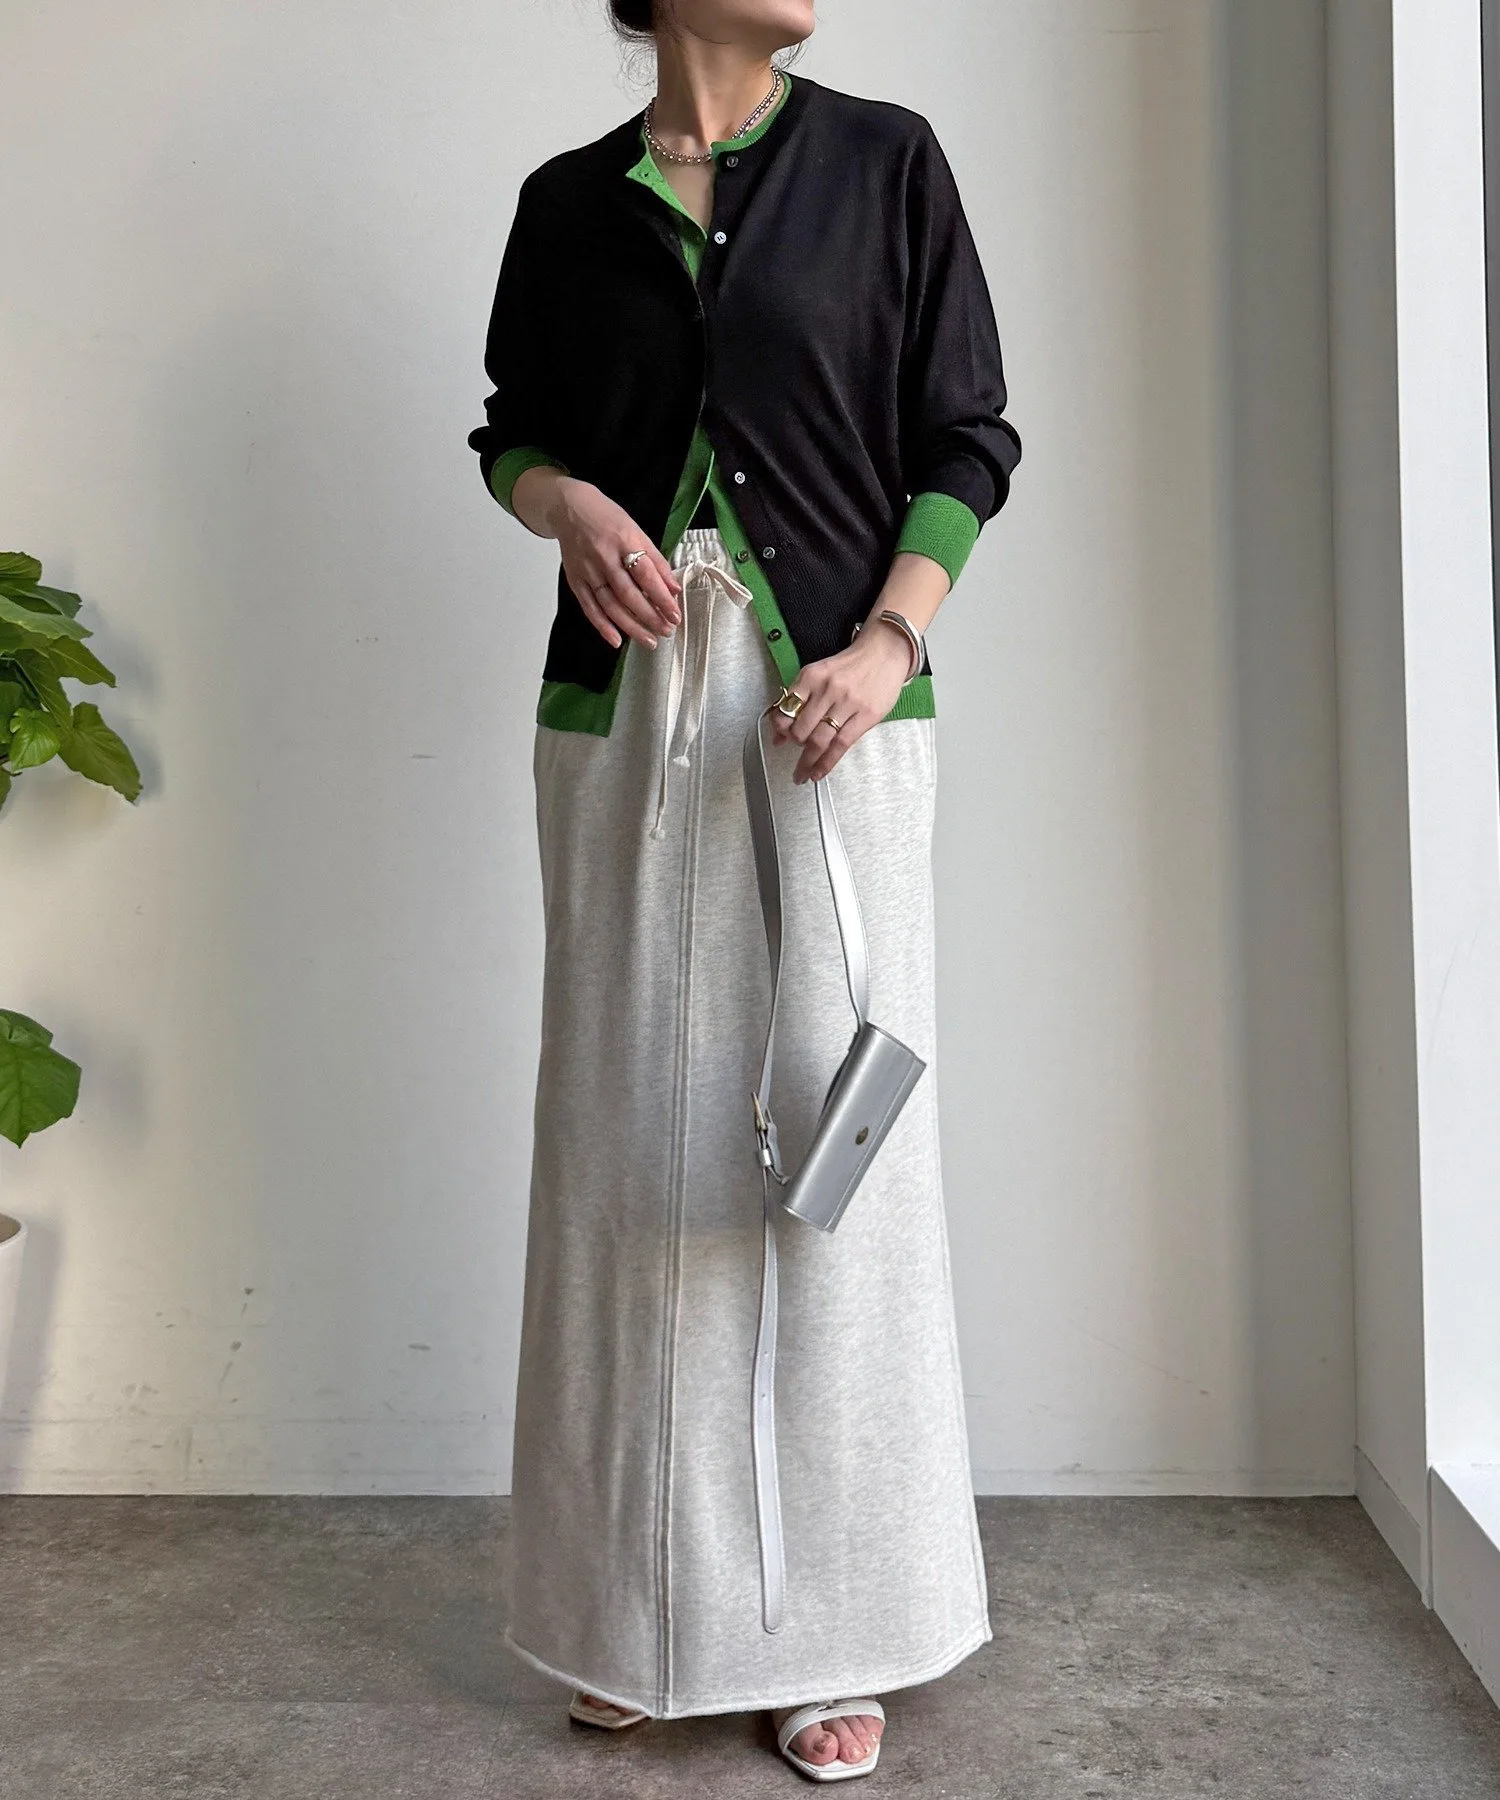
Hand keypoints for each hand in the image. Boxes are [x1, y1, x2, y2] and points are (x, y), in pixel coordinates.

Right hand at [515, 468, 681, 648]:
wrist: (570, 509)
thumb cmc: (607, 519)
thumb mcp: (637, 532)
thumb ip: (656, 561)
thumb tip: (674, 589)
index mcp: (624, 540)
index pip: (646, 575)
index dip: (662, 598)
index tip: (675, 615)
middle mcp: (604, 557)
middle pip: (628, 594)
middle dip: (650, 616)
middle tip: (666, 631)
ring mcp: (587, 570)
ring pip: (610, 605)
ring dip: (631, 626)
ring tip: (649, 640)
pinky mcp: (575, 580)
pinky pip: (589, 607)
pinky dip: (602, 626)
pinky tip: (616, 640)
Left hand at [769, 622, 913, 782]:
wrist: (884, 652)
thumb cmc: (851, 665)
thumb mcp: (820, 673)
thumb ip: (799, 699)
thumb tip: (779, 731)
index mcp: (811, 676)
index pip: (786, 709)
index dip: (779, 729)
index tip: (778, 739)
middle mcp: (827, 689)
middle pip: (801, 728)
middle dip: (795, 748)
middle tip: (795, 757)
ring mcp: (848, 703)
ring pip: (819, 740)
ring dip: (806, 763)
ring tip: (802, 775)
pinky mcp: (866, 715)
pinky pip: (841, 745)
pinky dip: (826, 762)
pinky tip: (819, 772)